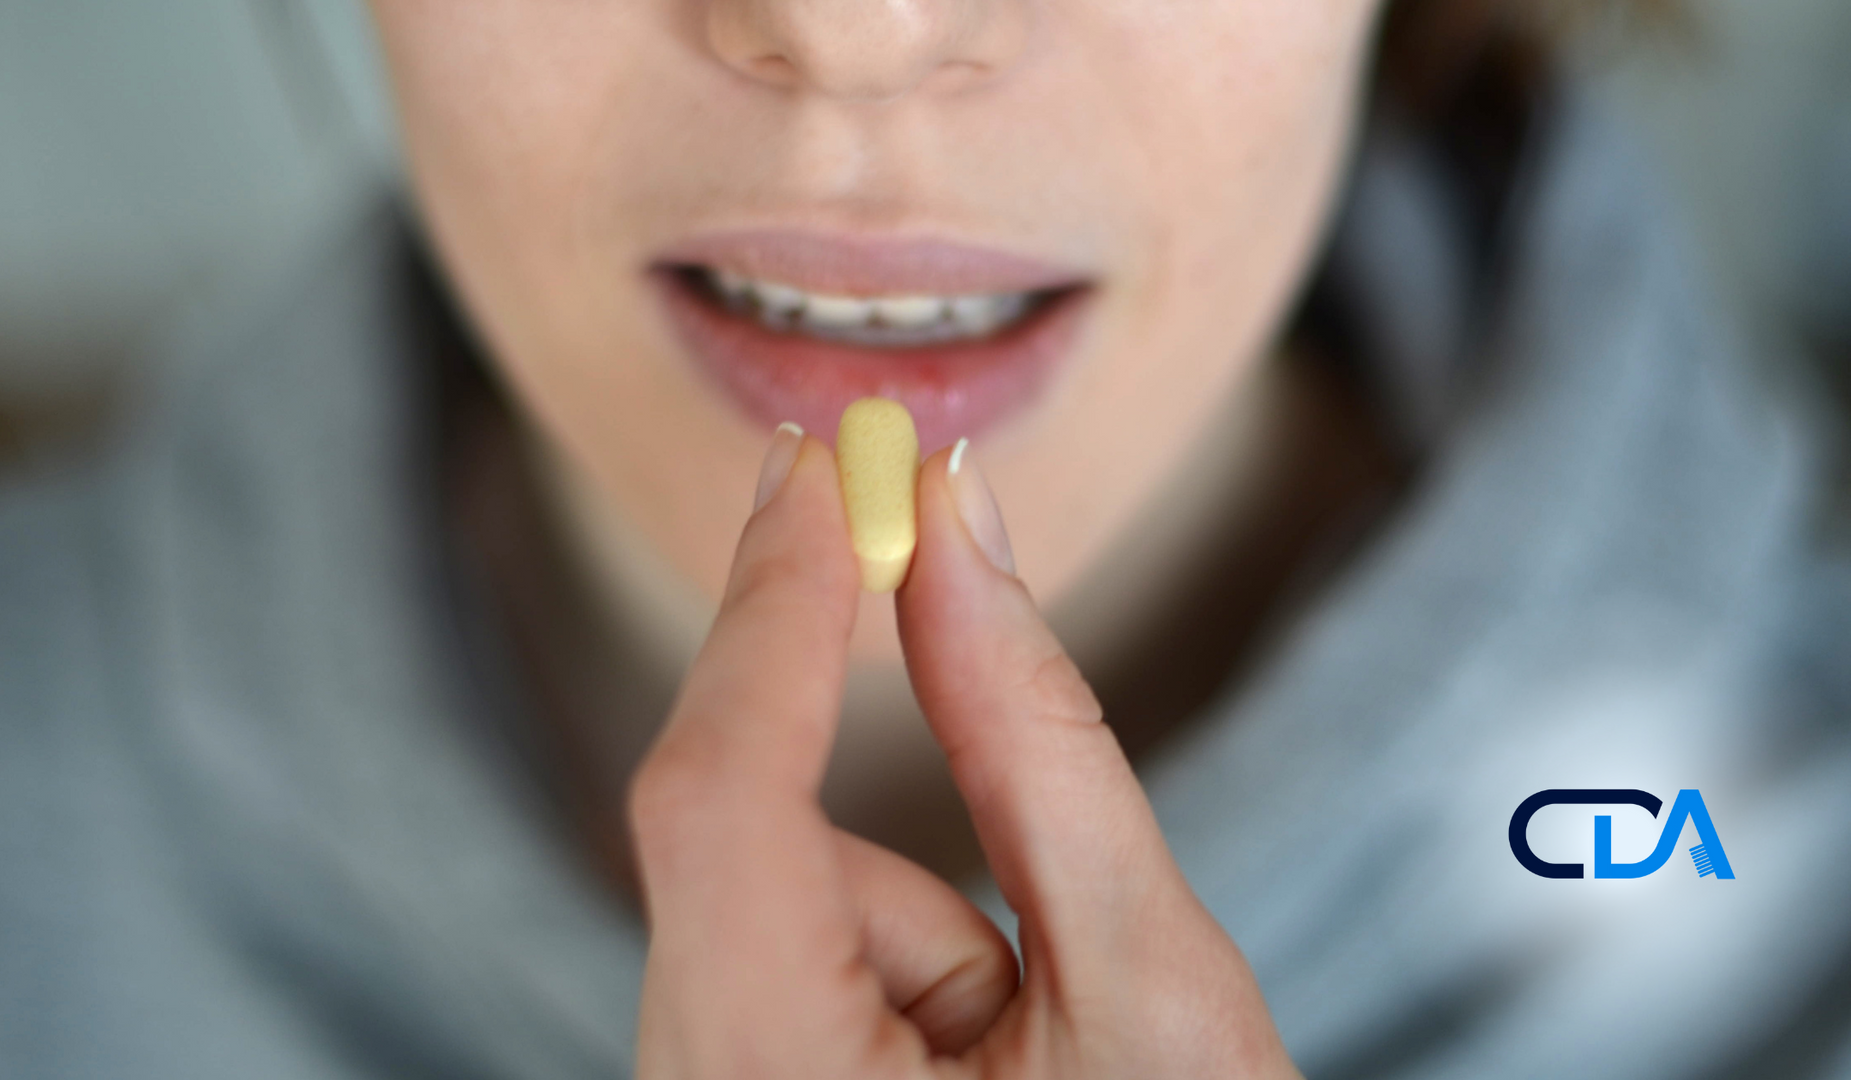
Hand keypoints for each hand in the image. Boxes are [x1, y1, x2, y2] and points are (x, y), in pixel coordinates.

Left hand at [628, 427, 1301, 1078]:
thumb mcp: (1151, 989)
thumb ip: (1043, 742)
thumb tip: (962, 526)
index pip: (719, 792)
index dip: (772, 605)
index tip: (828, 461)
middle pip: (746, 838)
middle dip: (885, 770)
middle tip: (929, 598)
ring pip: (791, 899)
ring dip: (932, 924)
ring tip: (1050, 1055)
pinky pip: (797, 951)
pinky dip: (906, 955)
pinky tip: (993, 1066)